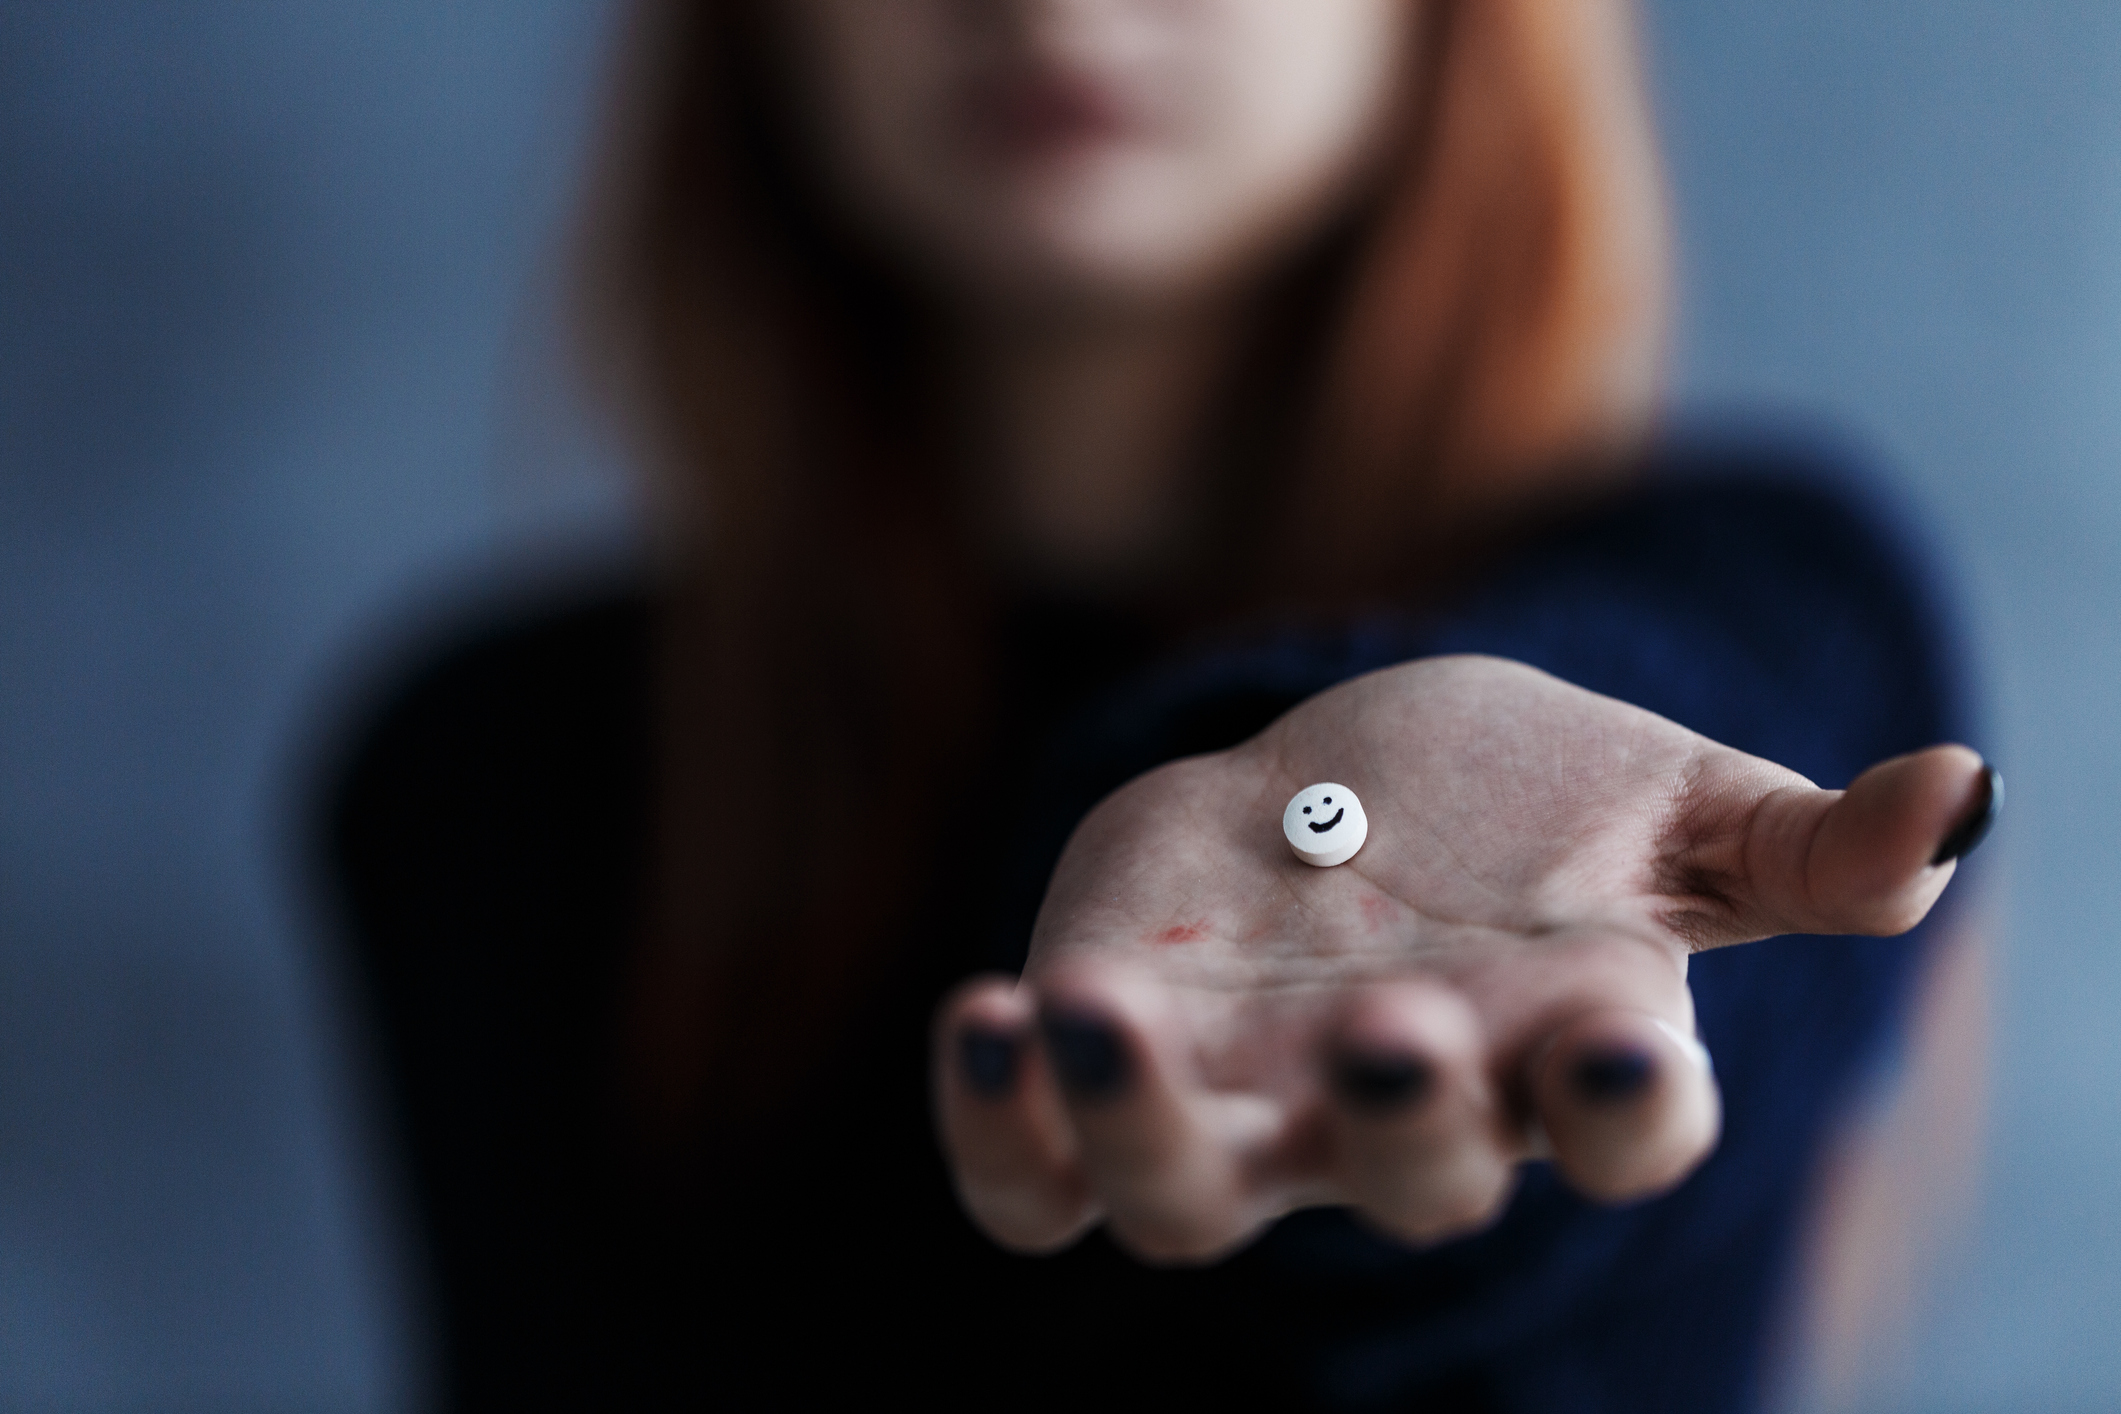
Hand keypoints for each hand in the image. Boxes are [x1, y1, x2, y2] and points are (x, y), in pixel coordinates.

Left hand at [933, 655, 1993, 1261]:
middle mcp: (1398, 1112)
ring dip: (1139, 1122)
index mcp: (1555, 1052)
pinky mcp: (1113, 1076)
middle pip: (1409, 1179)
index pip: (1616, 1125)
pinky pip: (1038, 1172)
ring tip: (1089, 1014)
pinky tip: (980, 1019)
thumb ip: (1795, 839)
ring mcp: (1246, 1111)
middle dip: (1400, 1118)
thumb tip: (1960, 805)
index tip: (1626, 1035)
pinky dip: (1000, 1124)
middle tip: (1392, 1028)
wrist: (1353, 792)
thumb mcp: (1668, 806)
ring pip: (1189, 1196)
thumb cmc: (1528, 813)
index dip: (1624, 1103)